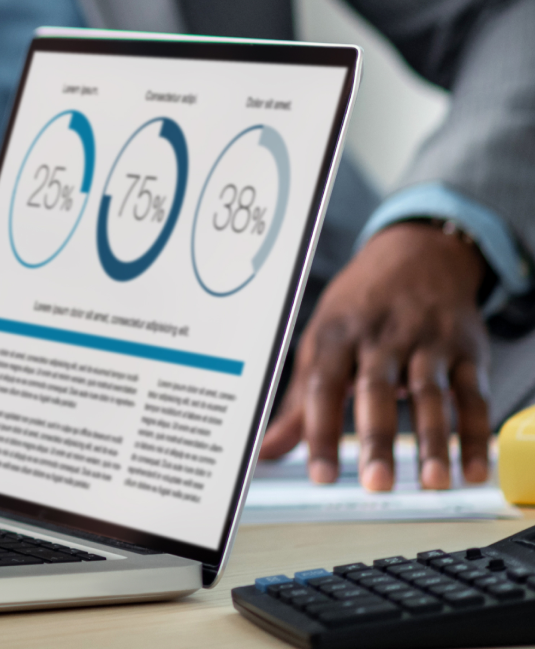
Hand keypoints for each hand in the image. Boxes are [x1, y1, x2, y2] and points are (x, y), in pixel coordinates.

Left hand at [260, 222, 490, 490]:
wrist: (417, 254)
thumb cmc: (359, 307)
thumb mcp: (322, 341)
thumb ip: (299, 402)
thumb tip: (265, 450)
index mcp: (337, 334)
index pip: (322, 385)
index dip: (320, 430)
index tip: (321, 475)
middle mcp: (380, 337)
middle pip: (375, 389)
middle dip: (376, 437)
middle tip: (375, 483)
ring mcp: (426, 343)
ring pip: (429, 393)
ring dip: (432, 440)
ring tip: (430, 482)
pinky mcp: (465, 351)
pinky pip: (473, 395)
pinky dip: (474, 434)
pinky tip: (469, 470)